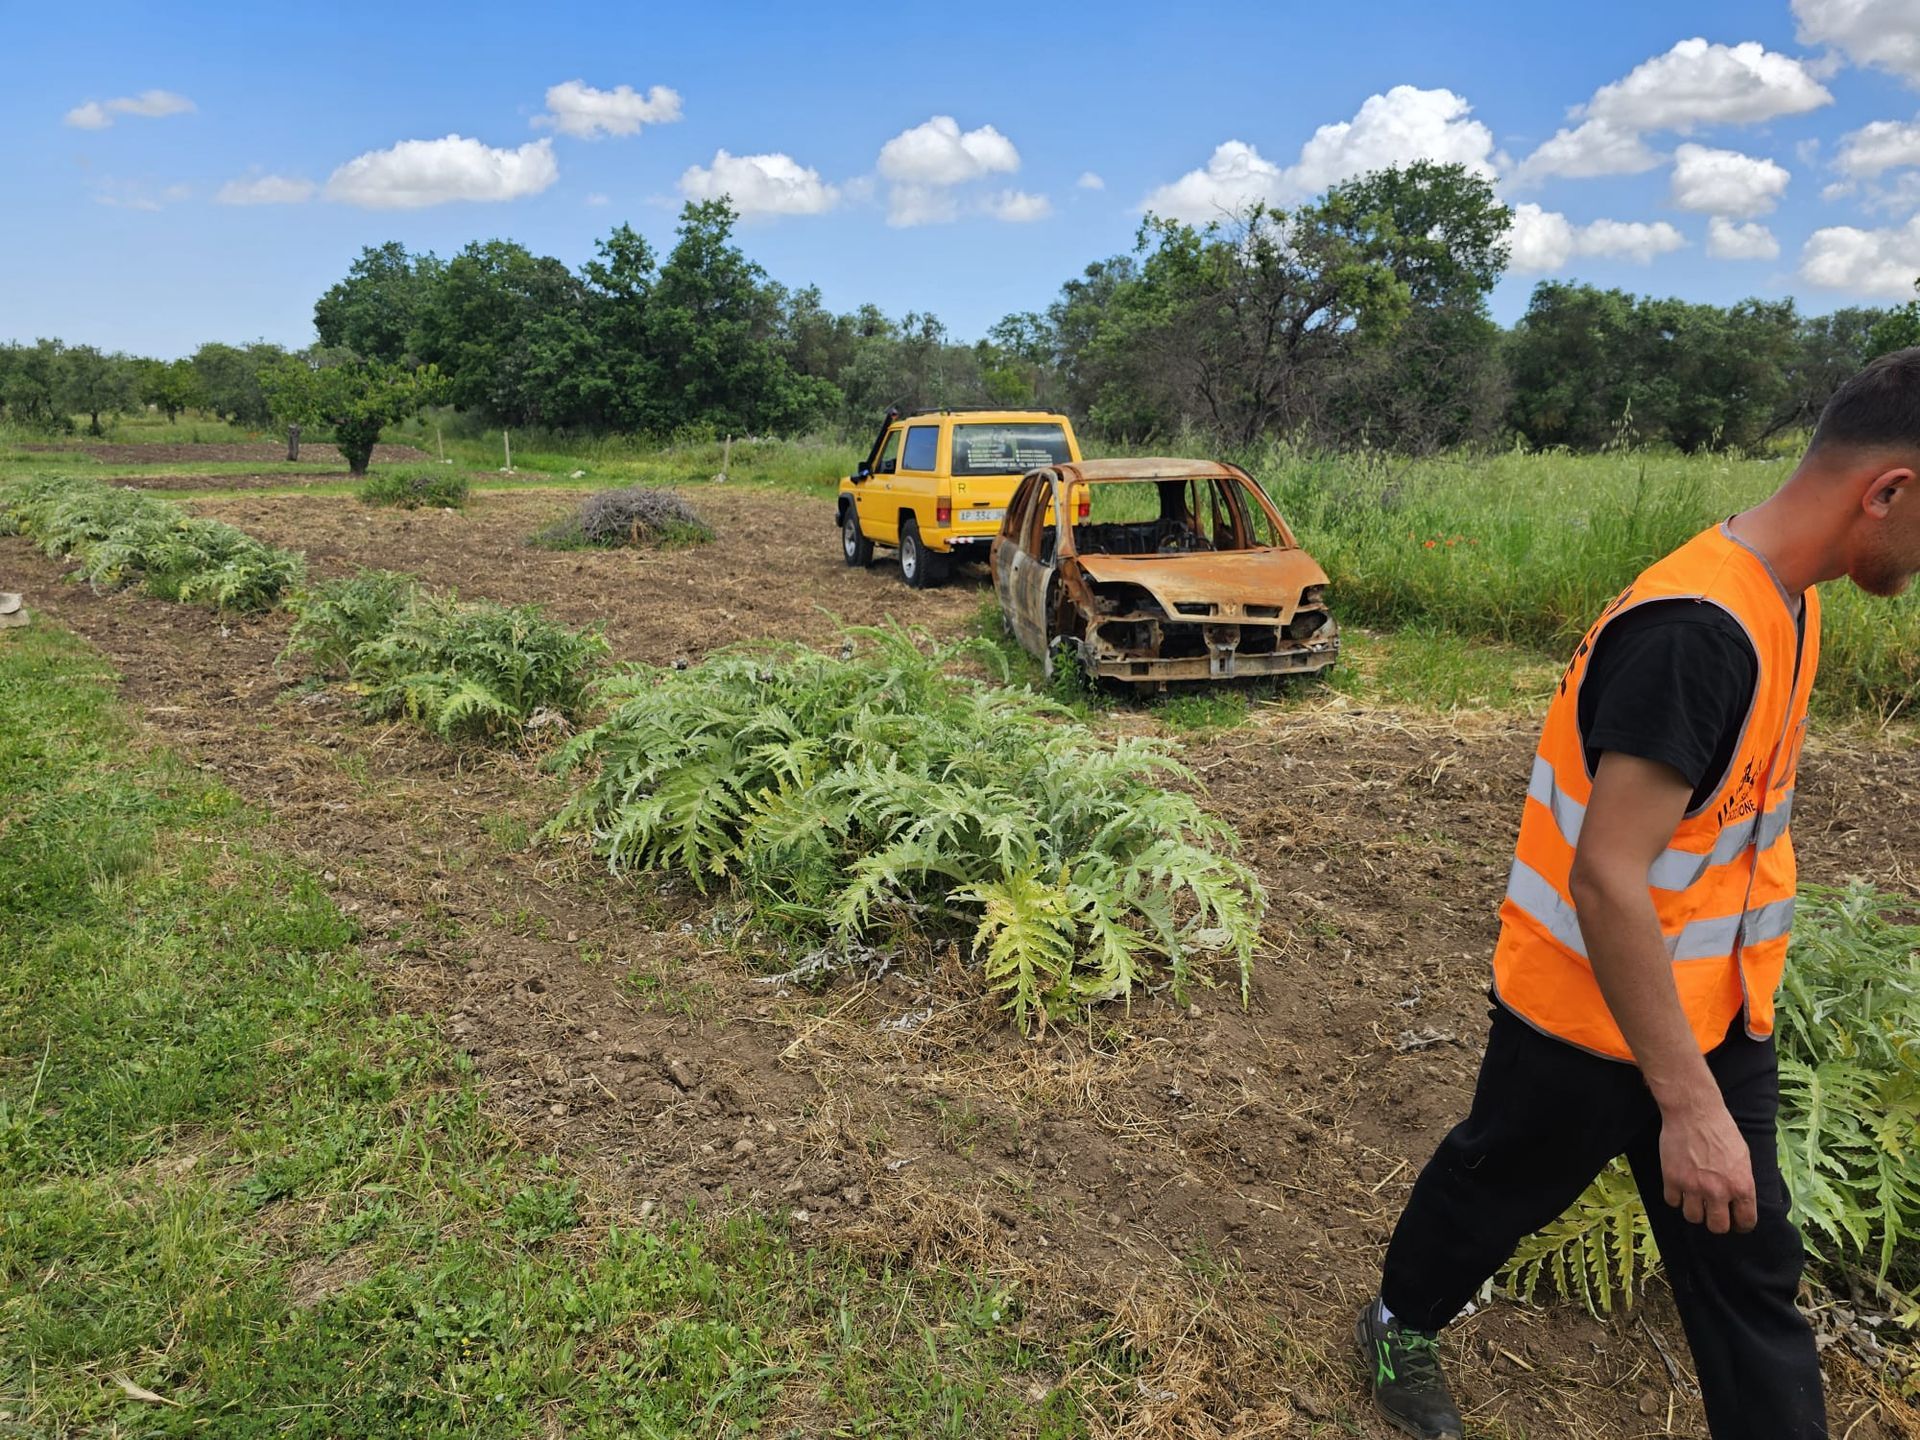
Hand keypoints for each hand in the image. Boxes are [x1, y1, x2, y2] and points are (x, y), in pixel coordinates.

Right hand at [1659, 1099, 1757, 1233]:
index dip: (1741, 1224)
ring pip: (1692, 1217)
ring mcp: (1693, 1186)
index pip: (1745, 1222)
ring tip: (1695, 1199)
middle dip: (1717, 1222)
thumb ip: (1742, 1182)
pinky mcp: (1671, 1179)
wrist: (1694, 1112)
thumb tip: (1739, 1200)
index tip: (1736, 1221)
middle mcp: (1718, 1192)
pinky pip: (1672, 1201)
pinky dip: (1676, 1197)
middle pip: (1717, 1227)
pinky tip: (1679, 1187)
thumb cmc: (1722, 1130)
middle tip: (1713, 1212)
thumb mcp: (1743, 1157)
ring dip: (1695, 1210)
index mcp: (1741, 1186)